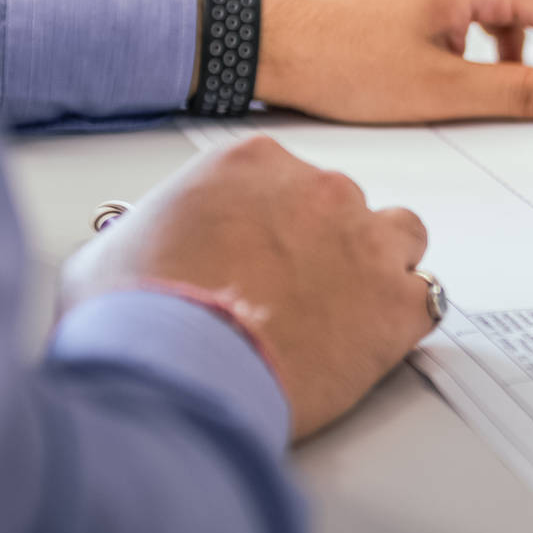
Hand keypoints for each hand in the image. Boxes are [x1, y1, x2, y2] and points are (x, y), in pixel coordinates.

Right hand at [61, 136, 434, 439]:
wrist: (178, 367)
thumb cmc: (139, 314)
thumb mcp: (106, 255)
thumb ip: (135, 236)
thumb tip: (124, 248)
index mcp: (250, 165)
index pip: (283, 180)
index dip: (273, 224)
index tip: (261, 254)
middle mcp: (318, 190)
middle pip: (340, 206)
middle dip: (322, 245)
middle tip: (293, 293)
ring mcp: (365, 241)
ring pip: (399, 238)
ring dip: (378, 267)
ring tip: (344, 311)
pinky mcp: (396, 302)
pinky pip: (425, 297)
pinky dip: (404, 319)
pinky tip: (373, 342)